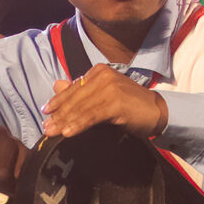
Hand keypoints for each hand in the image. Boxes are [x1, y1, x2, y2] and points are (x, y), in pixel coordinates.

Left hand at [43, 68, 168, 139]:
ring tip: (52, 132)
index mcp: (98, 72)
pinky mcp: (115, 102)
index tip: (45, 112)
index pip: (73, 88)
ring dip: (65, 121)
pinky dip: (78, 124)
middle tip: (45, 127)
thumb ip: (80, 91)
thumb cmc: (130, 105)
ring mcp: (109, 87)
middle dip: (59, 114)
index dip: (58, 101)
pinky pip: (92, 115)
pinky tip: (68, 132)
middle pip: (75, 98)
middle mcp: (102, 75)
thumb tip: (56, 85)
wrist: (157, 111)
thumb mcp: (102, 96)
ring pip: (81, 107)